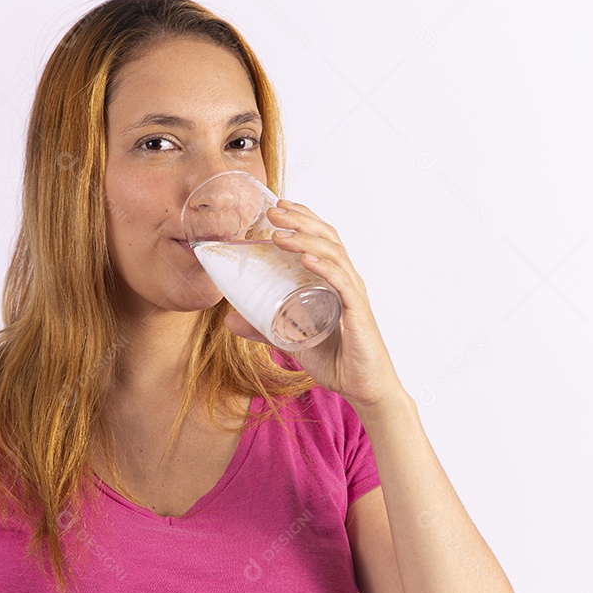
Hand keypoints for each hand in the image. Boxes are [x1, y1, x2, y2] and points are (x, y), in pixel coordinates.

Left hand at [222, 199, 407, 409]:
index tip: (278, 204)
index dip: (303, 217)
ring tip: (280, 234)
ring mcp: (353, 295)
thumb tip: (229, 319)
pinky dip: (324, 268)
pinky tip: (306, 259)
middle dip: (300, 220)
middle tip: (272, 210)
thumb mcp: (290, 338)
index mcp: (334, 280)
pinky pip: (342, 283)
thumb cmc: (334, 359)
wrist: (363, 387)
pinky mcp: (357, 313)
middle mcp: (347, 280)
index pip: (321, 238)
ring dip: (306, 239)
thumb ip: (263, 327)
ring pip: (333, 254)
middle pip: (327, 237)